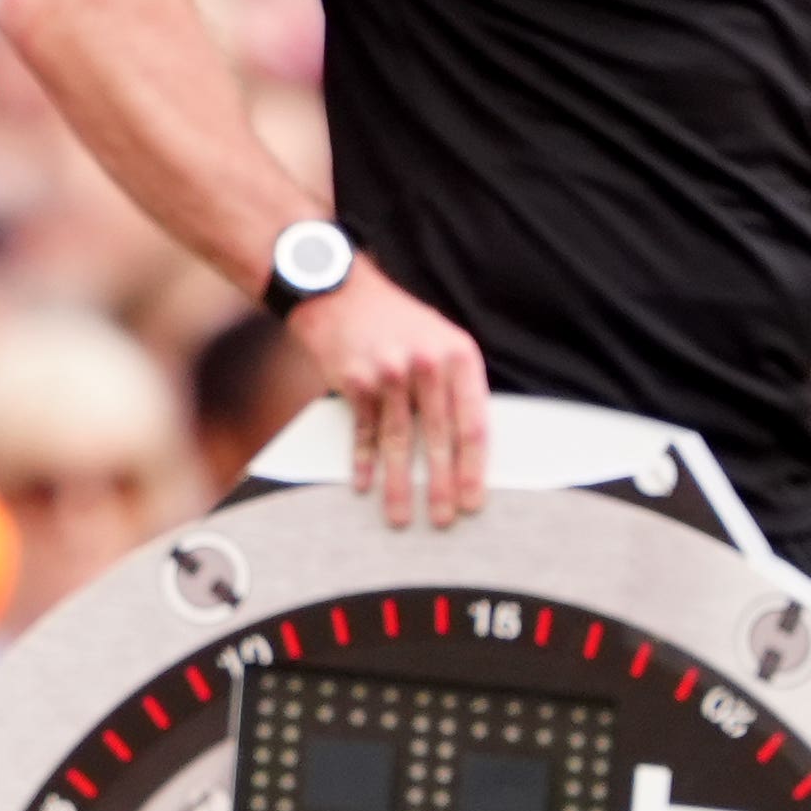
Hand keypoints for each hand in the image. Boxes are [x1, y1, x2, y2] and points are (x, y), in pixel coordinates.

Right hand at [290, 263, 489, 528]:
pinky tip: (365, 485)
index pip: (474, 423)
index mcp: (458, 355)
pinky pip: (364, 431)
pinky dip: (364, 461)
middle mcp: (426, 363)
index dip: (474, 468)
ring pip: (399, 441)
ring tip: (400, 517)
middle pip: (439, 439)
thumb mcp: (438, 339)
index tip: (473, 502)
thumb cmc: (394, 321)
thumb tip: (468, 448)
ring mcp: (388, 372)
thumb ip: (454, 385)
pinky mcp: (354, 380)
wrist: (336, 291)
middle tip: (442, 519)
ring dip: (400, 484)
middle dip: (441, 485)